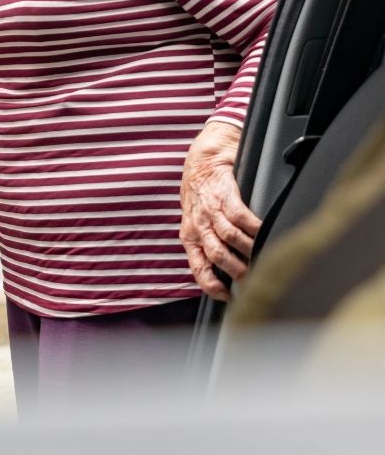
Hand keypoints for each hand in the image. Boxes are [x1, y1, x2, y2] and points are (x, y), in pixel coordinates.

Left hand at [179, 120, 260, 300]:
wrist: (204, 157)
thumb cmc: (203, 192)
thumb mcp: (196, 221)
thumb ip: (208, 242)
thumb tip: (228, 270)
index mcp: (189, 236)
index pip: (198, 268)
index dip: (212, 286)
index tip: (228, 297)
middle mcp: (198, 225)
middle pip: (217, 256)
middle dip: (237, 271)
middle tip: (253, 278)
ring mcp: (210, 209)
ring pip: (229, 238)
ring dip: (248, 251)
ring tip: (261, 258)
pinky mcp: (225, 194)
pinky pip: (241, 216)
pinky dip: (255, 227)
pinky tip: (265, 233)